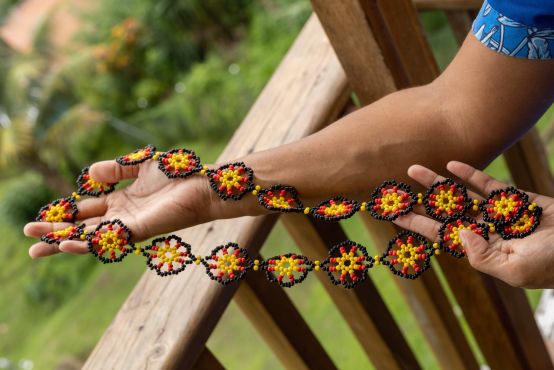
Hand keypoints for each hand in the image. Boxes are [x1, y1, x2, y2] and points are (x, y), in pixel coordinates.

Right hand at [24, 159, 215, 257]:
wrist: (203, 184)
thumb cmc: (178, 175)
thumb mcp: (140, 166)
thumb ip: (116, 169)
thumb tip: (88, 173)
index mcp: (121, 202)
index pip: (86, 212)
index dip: (64, 216)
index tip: (40, 219)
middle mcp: (122, 217)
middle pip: (83, 228)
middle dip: (56, 234)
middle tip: (29, 239)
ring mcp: (130, 226)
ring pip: (90, 238)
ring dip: (64, 242)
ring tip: (37, 248)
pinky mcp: (139, 230)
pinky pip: (109, 240)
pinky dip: (87, 243)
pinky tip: (67, 244)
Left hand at [393, 161, 553, 288]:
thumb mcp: (515, 270)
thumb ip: (482, 256)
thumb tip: (458, 235)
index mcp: (480, 250)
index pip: (439, 234)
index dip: (416, 223)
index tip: (393, 214)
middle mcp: (484, 231)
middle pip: (443, 212)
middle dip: (419, 202)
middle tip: (394, 190)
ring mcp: (498, 214)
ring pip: (460, 195)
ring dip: (437, 182)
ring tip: (413, 169)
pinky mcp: (516, 199)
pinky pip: (489, 185)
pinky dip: (471, 175)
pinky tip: (452, 165)